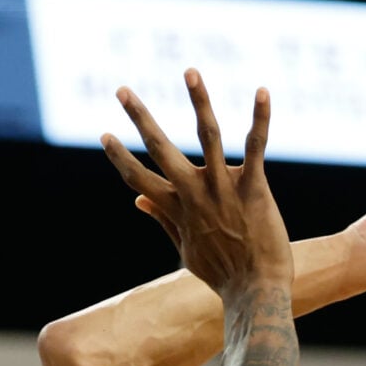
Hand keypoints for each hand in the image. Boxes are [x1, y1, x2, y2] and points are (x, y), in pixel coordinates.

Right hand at [103, 71, 288, 300]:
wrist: (256, 293)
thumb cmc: (223, 274)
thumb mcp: (186, 250)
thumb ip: (163, 219)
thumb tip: (138, 199)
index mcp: (176, 209)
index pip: (138, 179)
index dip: (120, 157)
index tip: (105, 135)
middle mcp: (195, 194)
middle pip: (160, 150)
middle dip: (139, 118)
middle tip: (122, 90)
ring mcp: (223, 190)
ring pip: (207, 137)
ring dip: (198, 101)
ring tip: (190, 71)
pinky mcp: (253, 189)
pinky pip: (255, 147)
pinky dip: (259, 118)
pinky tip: (261, 91)